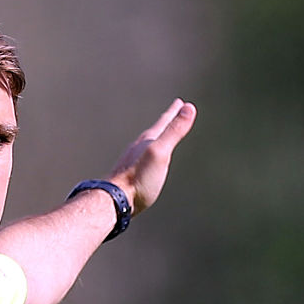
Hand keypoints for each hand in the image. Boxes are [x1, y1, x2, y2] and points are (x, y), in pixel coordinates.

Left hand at [106, 99, 196, 214]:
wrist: (114, 200)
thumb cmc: (139, 179)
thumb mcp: (161, 152)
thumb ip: (174, 132)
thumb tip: (189, 107)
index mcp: (147, 142)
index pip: (163, 122)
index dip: (173, 113)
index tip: (180, 103)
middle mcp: (137, 149)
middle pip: (154, 131)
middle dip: (165, 122)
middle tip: (172, 113)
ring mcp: (131, 162)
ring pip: (145, 146)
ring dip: (155, 139)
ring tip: (159, 137)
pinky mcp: (128, 176)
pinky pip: (140, 161)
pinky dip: (147, 156)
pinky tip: (144, 163)